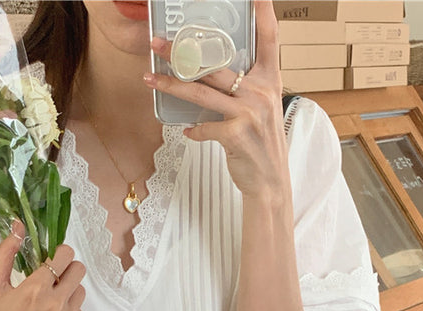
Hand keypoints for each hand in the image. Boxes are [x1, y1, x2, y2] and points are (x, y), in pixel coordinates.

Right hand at [0, 225, 85, 310]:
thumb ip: (6, 254)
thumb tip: (18, 227)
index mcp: (36, 289)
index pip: (65, 256)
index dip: (61, 253)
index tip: (54, 258)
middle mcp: (56, 305)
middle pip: (79, 271)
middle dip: (67, 269)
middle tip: (54, 278)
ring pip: (81, 293)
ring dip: (69, 291)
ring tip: (51, 301)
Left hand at [145, 0, 287, 200]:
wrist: (270, 182)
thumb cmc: (262, 144)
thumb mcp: (262, 109)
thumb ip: (245, 89)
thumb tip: (214, 77)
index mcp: (270, 80)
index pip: (270, 37)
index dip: (263, 11)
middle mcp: (261, 92)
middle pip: (215, 64)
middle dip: (182, 53)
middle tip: (159, 44)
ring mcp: (248, 113)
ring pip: (201, 92)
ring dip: (172, 85)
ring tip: (151, 78)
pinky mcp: (235, 134)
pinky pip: (204, 126)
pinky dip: (194, 130)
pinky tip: (189, 131)